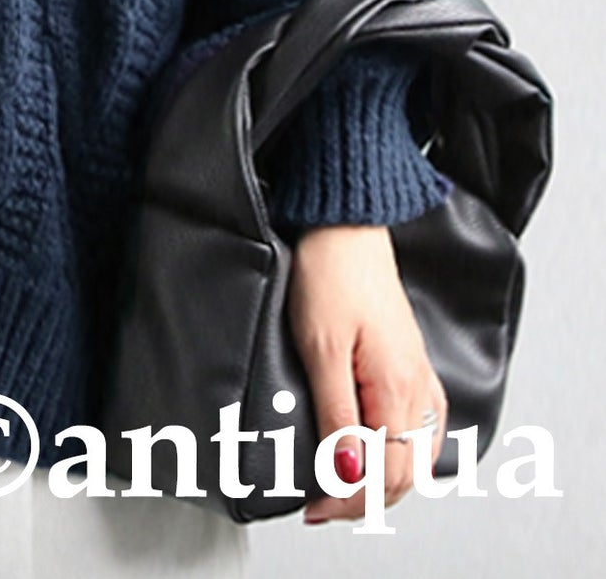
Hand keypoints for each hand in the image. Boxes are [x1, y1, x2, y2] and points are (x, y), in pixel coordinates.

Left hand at [286, 224, 448, 523]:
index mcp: (397, 390)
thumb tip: (347, 474)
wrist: (345, 225)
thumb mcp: (320, 347)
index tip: (311, 507)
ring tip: (341, 488)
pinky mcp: (412, 363)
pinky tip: (380, 453)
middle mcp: (418, 389)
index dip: (347, 502)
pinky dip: (401, 454)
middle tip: (318, 506)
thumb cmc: (328, 273)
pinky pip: (422, 429)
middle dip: (364, 500)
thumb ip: (337, 415)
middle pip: (405, 475)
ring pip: (416, 457)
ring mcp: (419, 377)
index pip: (384, 476)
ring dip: (383, 482)